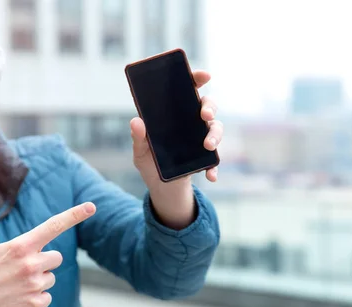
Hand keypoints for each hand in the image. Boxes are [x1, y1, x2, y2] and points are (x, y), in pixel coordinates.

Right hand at [0, 193, 95, 306]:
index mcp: (20, 246)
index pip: (53, 226)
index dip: (74, 215)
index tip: (92, 206)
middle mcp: (31, 264)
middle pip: (56, 257)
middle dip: (44, 260)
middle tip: (19, 268)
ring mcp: (34, 285)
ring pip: (51, 277)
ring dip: (39, 279)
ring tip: (14, 284)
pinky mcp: (34, 304)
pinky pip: (47, 296)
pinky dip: (36, 297)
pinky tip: (17, 298)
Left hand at [130, 70, 223, 186]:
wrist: (161, 186)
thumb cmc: (150, 161)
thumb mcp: (140, 151)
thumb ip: (138, 137)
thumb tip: (136, 121)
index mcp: (175, 113)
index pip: (188, 88)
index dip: (197, 78)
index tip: (204, 75)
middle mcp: (191, 122)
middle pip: (207, 105)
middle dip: (209, 107)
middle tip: (204, 115)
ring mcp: (201, 138)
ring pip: (216, 128)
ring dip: (215, 135)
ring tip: (208, 146)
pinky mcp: (207, 158)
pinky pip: (215, 159)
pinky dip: (214, 166)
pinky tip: (210, 175)